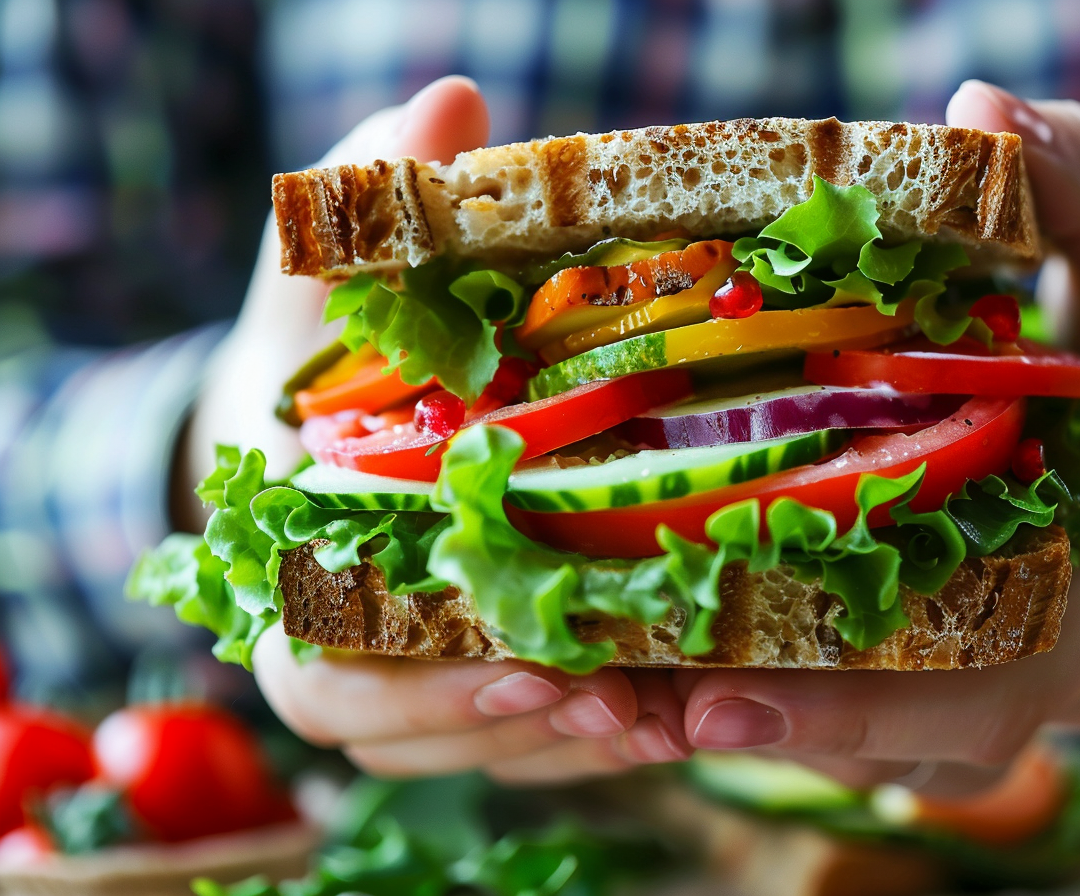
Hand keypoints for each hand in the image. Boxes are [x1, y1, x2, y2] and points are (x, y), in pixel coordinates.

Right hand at [195, 78, 688, 782]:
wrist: (333, 423)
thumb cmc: (326, 359)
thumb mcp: (340, 278)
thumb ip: (377, 204)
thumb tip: (449, 106)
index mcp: (298, 570)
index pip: (326, 673)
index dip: (411, 689)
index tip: (522, 663)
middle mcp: (352, 640)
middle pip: (417, 734)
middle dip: (517, 728)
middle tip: (618, 699)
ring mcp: (418, 667)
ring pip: (483, 749)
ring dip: (573, 744)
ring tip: (669, 716)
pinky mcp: (485, 671)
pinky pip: (528, 739)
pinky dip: (594, 736)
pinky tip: (675, 713)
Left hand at [673, 81, 1079, 793]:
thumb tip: (982, 110)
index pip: (1010, 669)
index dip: (872, 701)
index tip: (727, 701)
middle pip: (925, 735)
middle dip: (777, 729)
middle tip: (634, 705)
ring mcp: (1030, 674)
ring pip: (891, 747)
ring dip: (757, 728)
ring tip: (624, 699)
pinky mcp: (977, 669)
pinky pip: (878, 717)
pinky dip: (781, 702)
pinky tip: (675, 671)